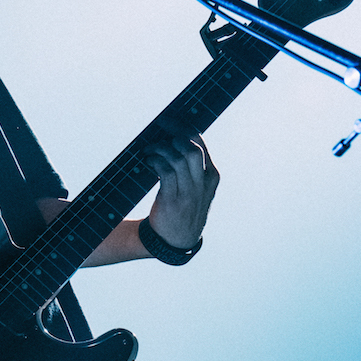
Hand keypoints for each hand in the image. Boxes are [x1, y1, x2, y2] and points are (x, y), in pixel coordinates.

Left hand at [143, 128, 218, 250]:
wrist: (178, 240)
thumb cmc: (186, 207)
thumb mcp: (198, 188)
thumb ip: (193, 166)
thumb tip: (174, 136)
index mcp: (212, 176)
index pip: (200, 144)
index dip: (182, 128)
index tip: (167, 120)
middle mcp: (203, 183)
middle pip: (190, 148)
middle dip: (171, 135)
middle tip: (157, 132)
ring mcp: (189, 193)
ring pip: (177, 158)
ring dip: (159, 149)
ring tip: (148, 149)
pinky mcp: (173, 200)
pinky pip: (165, 171)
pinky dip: (154, 161)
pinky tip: (148, 161)